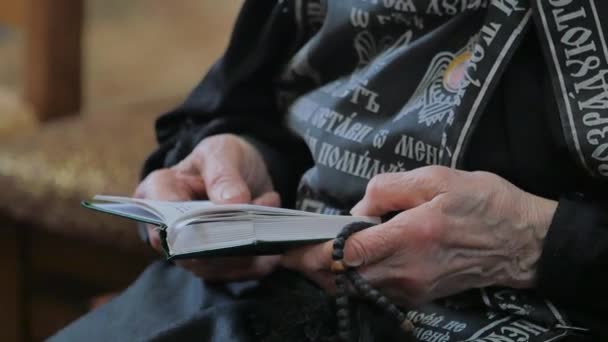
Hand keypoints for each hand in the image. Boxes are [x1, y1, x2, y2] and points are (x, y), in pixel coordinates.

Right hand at [134, 134, 280, 280]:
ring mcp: (191, 251)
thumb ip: (223, 173)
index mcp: (158, 192)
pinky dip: (259, 261)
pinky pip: (237, 273)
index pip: (160, 216)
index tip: (224, 212)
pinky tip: (275, 245)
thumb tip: (232, 202)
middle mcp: (168, 228)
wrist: (245, 172)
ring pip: (214, 266)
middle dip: (227, 238)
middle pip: (189, 251)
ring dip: (247, 248)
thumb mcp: (222, 151)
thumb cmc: (224, 158)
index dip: (187, 223)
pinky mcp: (216, 265)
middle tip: (256, 218)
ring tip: (270, 220)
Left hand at [282, 166, 557, 304]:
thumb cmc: (483, 203)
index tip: (293, 246)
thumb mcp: (436, 178)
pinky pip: (377, 290)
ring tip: (317, 252)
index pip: (347, 253)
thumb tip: (358, 210)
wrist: (522, 242)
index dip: (315, 251)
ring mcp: (414, 287)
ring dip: (333, 273)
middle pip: (345, 278)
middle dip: (315, 267)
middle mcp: (408, 270)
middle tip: (295, 252)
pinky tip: (352, 260)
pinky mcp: (420, 295)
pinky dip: (357, 277)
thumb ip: (388, 189)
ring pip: (358, 287)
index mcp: (410, 236)